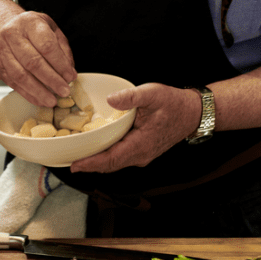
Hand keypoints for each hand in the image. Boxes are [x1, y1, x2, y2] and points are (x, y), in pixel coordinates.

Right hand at [0, 10, 76, 105]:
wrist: (2, 26)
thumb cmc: (30, 29)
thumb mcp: (51, 29)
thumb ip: (62, 49)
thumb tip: (69, 73)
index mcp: (29, 22)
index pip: (46, 46)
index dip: (60, 64)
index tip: (70, 76)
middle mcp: (12, 34)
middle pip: (33, 62)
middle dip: (51, 80)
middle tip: (64, 91)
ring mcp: (1, 50)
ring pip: (20, 75)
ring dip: (38, 91)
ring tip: (52, 100)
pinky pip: (12, 82)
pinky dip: (28, 94)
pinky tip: (39, 99)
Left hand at [70, 83, 201, 172]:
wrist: (192, 112)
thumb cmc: (174, 103)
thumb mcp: (152, 93)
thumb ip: (131, 97)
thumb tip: (111, 100)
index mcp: (141, 145)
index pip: (111, 159)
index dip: (91, 163)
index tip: (74, 165)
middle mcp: (140, 155)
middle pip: (109, 165)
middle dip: (89, 165)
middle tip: (68, 162)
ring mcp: (142, 155)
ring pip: (114, 163)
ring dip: (97, 162)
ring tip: (78, 156)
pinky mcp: (142, 151)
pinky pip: (120, 157)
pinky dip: (106, 156)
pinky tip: (97, 148)